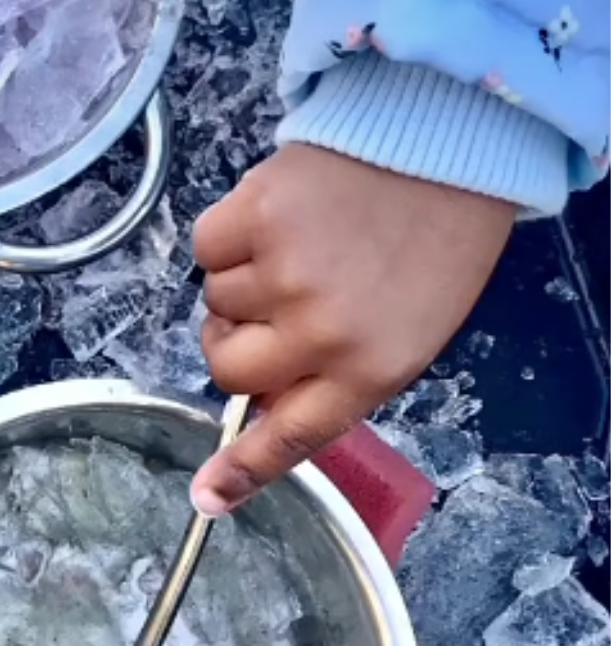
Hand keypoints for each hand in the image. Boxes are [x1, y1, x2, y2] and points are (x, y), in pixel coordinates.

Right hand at [190, 144, 515, 515]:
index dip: (243, 469)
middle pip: (229, 368)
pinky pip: (206, 248)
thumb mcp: (404, 333)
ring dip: (243, 279)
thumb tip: (262, 403)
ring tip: (300, 244)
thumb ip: (334, 376)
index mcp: (370, 369)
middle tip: (272, 305)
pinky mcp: (255, 217)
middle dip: (236, 341)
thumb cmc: (428, 246)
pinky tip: (277, 216)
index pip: (292, 436)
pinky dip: (229, 235)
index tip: (204, 498)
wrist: (441, 146)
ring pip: (215, 301)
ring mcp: (284, 275)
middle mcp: (322, 333)